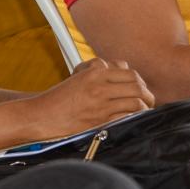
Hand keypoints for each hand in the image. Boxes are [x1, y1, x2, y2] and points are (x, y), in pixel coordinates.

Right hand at [32, 57, 154, 136]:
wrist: (40, 115)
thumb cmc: (58, 99)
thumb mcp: (78, 78)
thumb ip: (98, 71)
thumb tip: (121, 68)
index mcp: (94, 72)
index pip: (128, 72)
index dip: (139, 81)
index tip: (141, 89)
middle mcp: (99, 84)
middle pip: (136, 84)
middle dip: (147, 93)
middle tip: (149, 101)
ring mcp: (100, 103)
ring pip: (135, 100)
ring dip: (144, 106)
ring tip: (144, 111)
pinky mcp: (99, 120)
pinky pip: (126, 116)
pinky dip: (134, 117)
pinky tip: (134, 120)